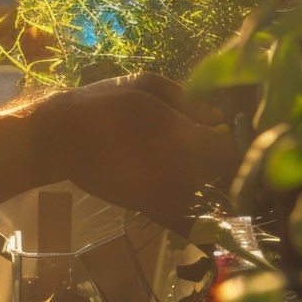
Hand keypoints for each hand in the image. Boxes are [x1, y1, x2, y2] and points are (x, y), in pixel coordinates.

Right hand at [49, 74, 239, 232]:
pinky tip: (186, 194)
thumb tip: (218, 118)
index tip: (235, 134)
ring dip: (207, 182)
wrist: (62, 138)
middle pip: (223, 175)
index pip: (234, 152)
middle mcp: (181, 171)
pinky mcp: (149, 208)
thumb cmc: (104, 102)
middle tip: (213, 145)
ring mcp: (166, 194)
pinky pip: (184, 216)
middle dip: (224, 162)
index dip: (240, 144)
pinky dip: (192, 210)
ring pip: (205, 194)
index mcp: (184, 137)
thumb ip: (187, 100)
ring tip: (192, 163)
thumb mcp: (145, 85)